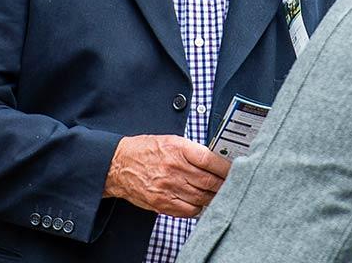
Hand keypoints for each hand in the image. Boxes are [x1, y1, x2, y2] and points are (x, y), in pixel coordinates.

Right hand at [104, 135, 231, 217]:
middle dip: (224, 185)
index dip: (226, 168)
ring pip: (201, 197)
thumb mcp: (170, 141)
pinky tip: (200, 203)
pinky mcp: (162, 202)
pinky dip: (199, 208)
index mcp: (178, 149)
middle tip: (231, 185)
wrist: (118, 164)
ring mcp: (167, 187)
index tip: (234, 170)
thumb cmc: (145, 151)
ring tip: (218, 194)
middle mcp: (173, 168)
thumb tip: (216, 160)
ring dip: (213, 197)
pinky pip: (189, 210)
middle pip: (208, 181)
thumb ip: (192, 150)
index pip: (209, 160)